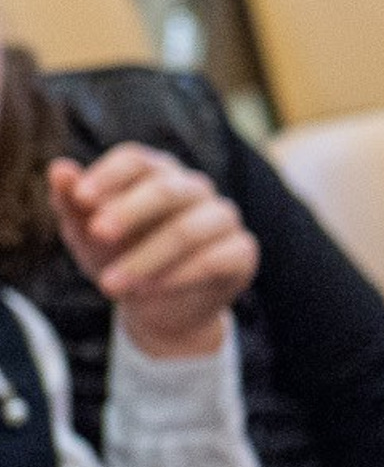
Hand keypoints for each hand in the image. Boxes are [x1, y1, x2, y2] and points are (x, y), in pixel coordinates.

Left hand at [48, 146, 257, 359]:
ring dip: (147, 257)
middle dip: (129, 212)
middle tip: (97, 234)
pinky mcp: (242, 251)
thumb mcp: (87, 235)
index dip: (108, 176)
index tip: (81, 198)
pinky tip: (148, 292)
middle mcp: (194, 189)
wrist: (158, 306)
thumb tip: (59, 169)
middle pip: (166, 189)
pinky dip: (177, 277)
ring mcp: (222, 218)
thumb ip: (72, 203)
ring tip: (110, 284)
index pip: (136, 159)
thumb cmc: (120, 257)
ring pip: (189, 229)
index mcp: (156, 174)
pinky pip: (214, 259)